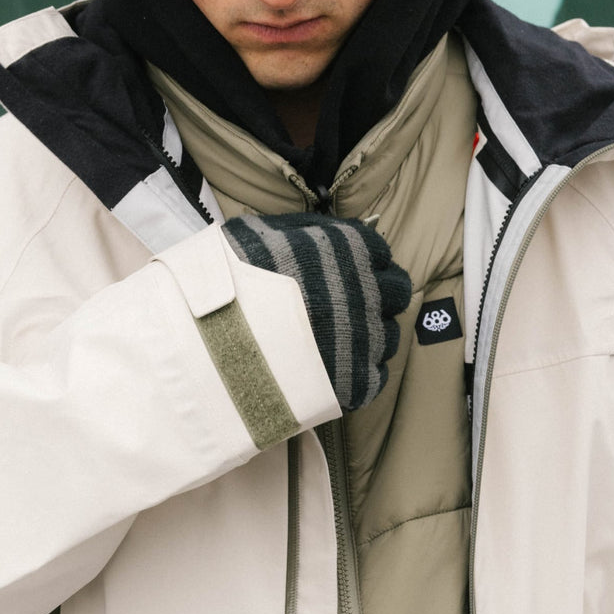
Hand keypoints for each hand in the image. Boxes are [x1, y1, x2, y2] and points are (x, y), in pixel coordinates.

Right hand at [221, 213, 410, 411]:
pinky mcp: (358, 381)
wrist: (217, 337)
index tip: (347, 274)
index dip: (363, 263)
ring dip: (368, 336)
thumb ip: (305, 231)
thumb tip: (327, 232)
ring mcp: (367, 338)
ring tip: (335, 343)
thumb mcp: (263, 232)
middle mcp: (368, 290)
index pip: (380, 253)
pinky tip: (334, 370)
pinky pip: (376, 376)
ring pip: (388, 336)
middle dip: (376, 297)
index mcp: (349, 249)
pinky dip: (359, 373)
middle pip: (395, 293)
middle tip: (347, 308)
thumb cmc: (232, 278)